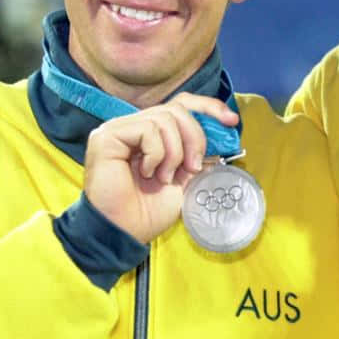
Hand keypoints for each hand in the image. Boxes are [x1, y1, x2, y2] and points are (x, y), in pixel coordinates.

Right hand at [83, 92, 238, 242]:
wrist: (124, 233)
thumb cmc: (147, 212)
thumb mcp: (185, 180)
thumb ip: (197, 155)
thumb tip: (221, 137)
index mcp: (150, 135)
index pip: (181, 105)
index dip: (208, 108)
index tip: (231, 120)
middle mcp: (133, 126)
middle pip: (176, 109)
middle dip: (195, 137)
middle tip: (194, 167)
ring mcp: (118, 129)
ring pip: (164, 117)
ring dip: (175, 151)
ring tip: (166, 177)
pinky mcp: (107, 136)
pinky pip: (147, 129)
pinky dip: (157, 153)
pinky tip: (148, 172)